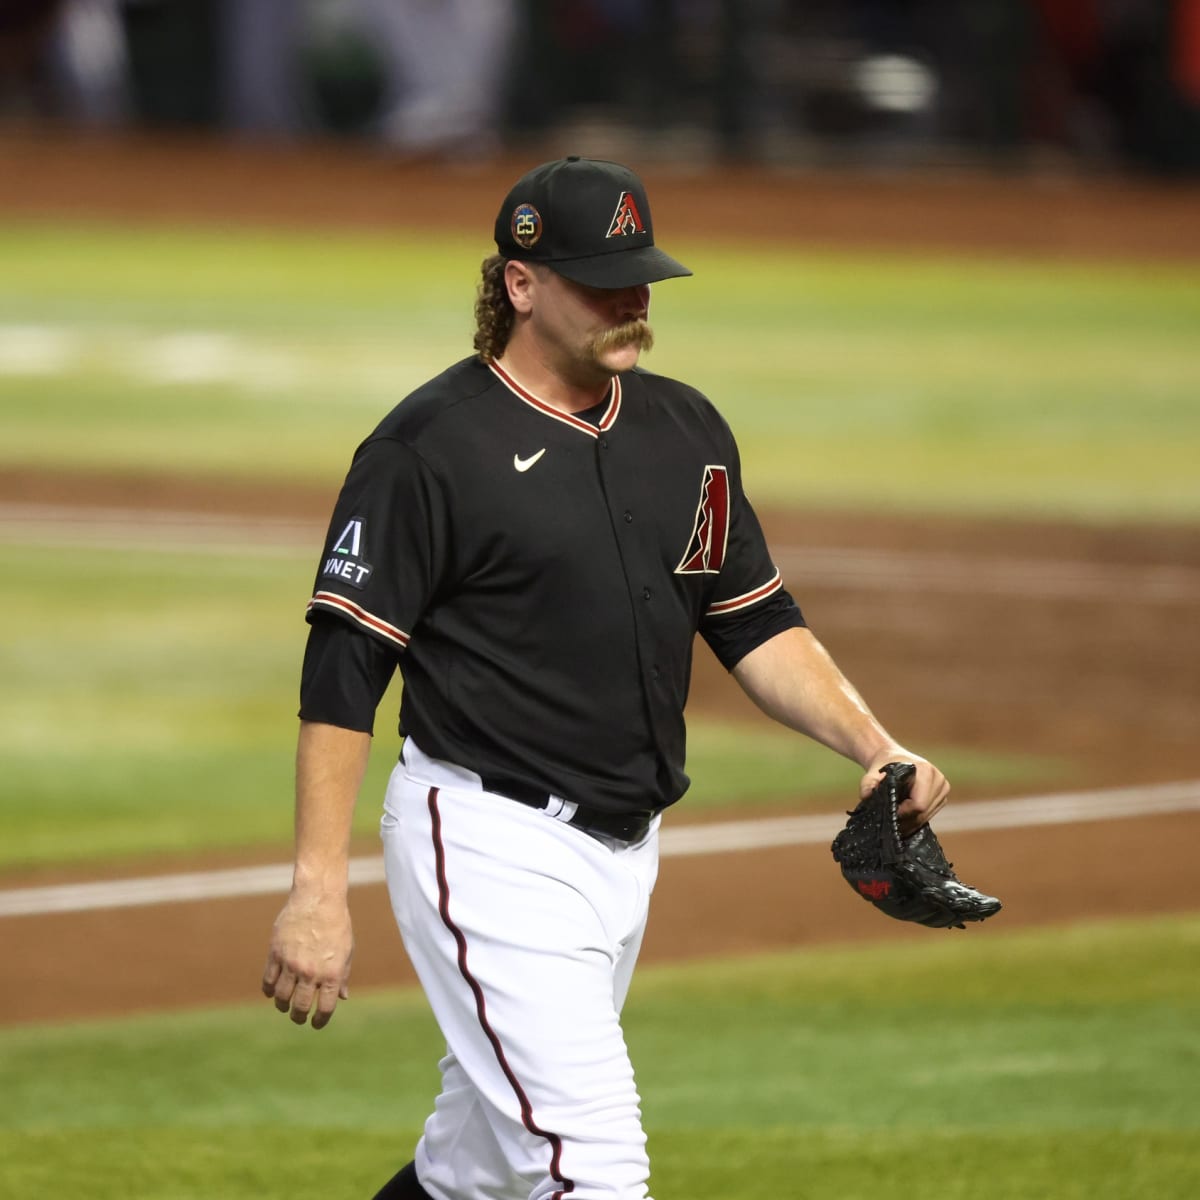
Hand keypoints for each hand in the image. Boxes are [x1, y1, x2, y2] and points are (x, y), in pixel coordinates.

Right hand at [261, 890, 353, 1029]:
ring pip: (281, 997)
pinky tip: (272, 991)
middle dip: (298, 1016)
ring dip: (282, 1005)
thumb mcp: (347, 950)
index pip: (324, 1008)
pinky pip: (268, 980)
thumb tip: (342, 998)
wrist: (318, 898)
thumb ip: (342, 976)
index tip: (316, 1023)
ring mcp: (291, 963)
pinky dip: (269, 990)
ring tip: (285, 1005)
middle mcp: (310, 972)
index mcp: (331, 973)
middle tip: (298, 1017)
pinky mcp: (275, 953)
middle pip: (299, 1006)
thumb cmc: (336, 924)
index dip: (320, 1020)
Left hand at [860, 750, 948, 834]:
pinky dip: (917, 818)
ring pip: (928, 816)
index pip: (919, 804)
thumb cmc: (885, 764)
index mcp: (926, 771)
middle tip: (891, 823)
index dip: (904, 812)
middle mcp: (938, 779)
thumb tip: (865, 795)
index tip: (891, 812)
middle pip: (924, 812)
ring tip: (896, 820)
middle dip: (907, 820)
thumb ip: (868, 783)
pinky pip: (930, 814)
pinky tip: (905, 818)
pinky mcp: (942, 796)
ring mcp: (943, 789)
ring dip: (912, 821)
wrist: (893, 757)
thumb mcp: (873, 773)